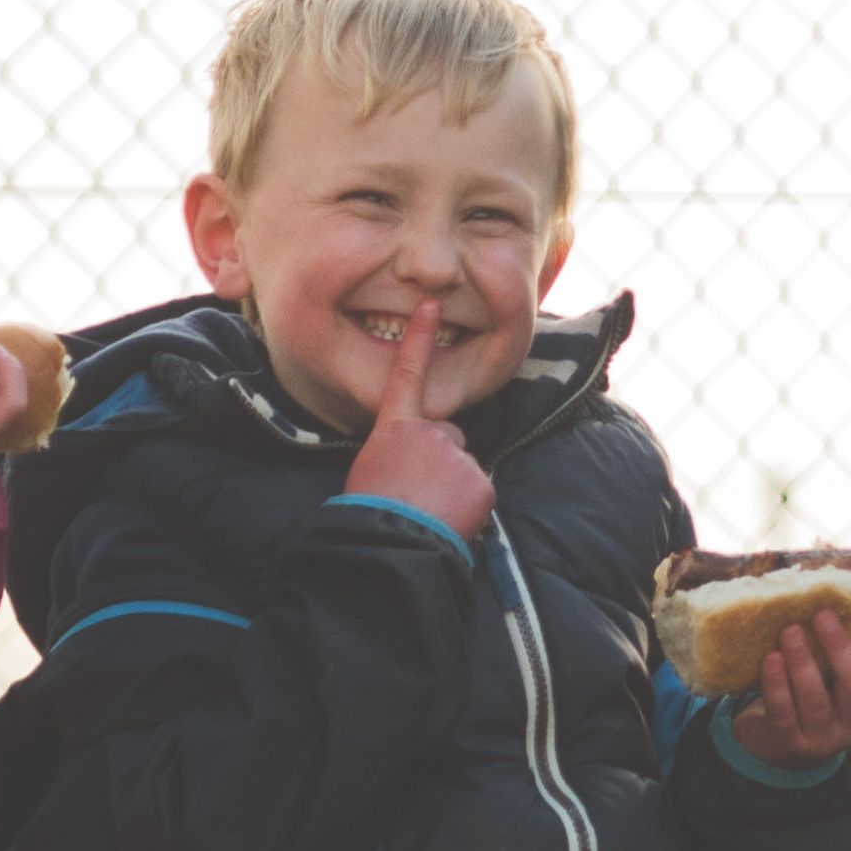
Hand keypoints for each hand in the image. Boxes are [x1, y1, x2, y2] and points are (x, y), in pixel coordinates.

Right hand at [344, 300, 495, 543]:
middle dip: (440, 460)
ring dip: (452, 485)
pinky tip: (447, 518)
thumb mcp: (372, 467)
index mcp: (395, 428)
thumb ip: (399, 449)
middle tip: (416, 491)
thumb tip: (419, 459)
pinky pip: (479, 489)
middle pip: (447, 437)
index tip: (431, 304)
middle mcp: (430, 432)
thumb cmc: (369, 512)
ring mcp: (458, 455)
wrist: (386, 546)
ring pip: (463, 466)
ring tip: (428, 509)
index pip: (407, 375)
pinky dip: (468, 505)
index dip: (419, 338)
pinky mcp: (481, 482)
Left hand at [730, 615, 850, 765]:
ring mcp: (823, 735)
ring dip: (802, 660)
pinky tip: (771, 658)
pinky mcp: (790, 740)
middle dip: (839, 648)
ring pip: (815, 699)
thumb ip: (847, 650)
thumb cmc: (819, 694)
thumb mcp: (841, 681)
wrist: (782, 748)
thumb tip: (839, 593)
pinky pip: (783, 711)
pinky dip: (776, 683)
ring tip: (790, 630)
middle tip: (822, 614)